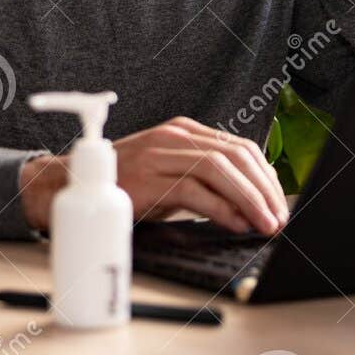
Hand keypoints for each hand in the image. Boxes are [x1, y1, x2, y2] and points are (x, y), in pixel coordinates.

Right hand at [20, 116, 288, 234]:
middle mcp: (175, 136)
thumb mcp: (170, 176)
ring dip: (250, 198)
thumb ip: (204, 183)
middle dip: (264, 189)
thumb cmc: (127, 186)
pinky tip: (236, 223)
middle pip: (236, 156)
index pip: (239, 147)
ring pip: (220, 169)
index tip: (278, 202)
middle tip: (279, 217)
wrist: (75, 187)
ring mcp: (161, 153)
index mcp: (185, 132)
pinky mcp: (149, 176)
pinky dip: (222, 208)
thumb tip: (248, 208)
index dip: (265, 176)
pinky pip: (195, 189)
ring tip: (265, 223)